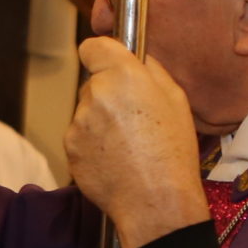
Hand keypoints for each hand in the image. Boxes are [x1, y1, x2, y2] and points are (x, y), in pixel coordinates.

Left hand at [64, 38, 205, 247]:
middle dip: (107, 94)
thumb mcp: (176, 99)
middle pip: (93, 83)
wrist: (155, 201)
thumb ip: (151, 71)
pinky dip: (92, 145)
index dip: (102, 54)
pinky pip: (80, 137)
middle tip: (134, 117)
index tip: (111, 64)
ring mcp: (78, 122)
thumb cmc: (172, 152)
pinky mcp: (70, 147)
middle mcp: (95, 94)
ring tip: (129, 145)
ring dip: (100, 121)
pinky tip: (116, 159)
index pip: (93, 46)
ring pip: (86, 112)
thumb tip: (137, 58)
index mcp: (122, 75)